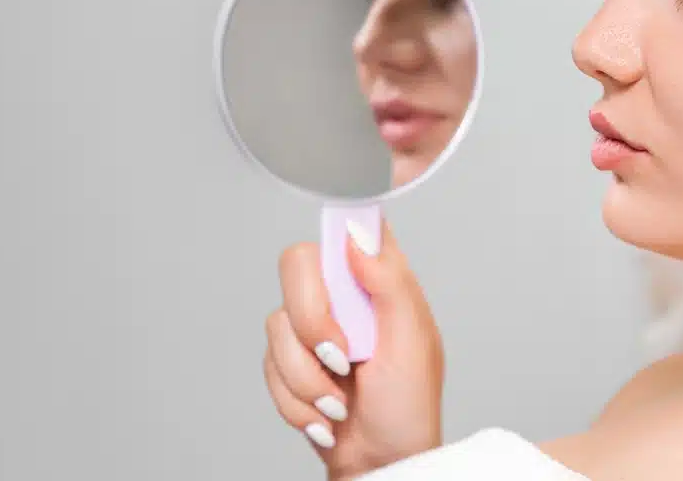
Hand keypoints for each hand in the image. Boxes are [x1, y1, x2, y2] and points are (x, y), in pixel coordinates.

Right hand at [263, 219, 443, 480]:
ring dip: (308, 379)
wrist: (381, 461)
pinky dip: (298, 401)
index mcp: (381, 280)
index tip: (338, 255)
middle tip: (341, 356)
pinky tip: (326, 413)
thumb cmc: (409, 406)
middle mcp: (344, 295)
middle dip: (311, 322)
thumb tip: (358, 237)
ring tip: (341, 400)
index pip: (351, 225)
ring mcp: (314, 326)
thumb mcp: (413, 340)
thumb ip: (389, 283)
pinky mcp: (291, 359)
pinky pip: (269, 366)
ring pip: (277, 325)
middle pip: (297, 265)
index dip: (338, 226)